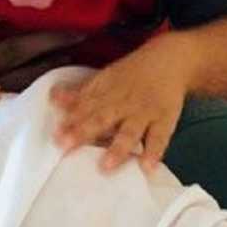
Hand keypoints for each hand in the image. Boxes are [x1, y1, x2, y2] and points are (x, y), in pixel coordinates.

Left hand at [50, 46, 187, 173]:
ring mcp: (145, 112)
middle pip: (102, 118)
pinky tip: (147, 167)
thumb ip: (82, 93)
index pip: (86, 105)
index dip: (71, 120)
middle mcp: (123, 101)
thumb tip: (53, 99)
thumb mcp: (106, 78)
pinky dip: (155, 152)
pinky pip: (160, 137)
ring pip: (130, 131)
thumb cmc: (133, 74)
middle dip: (84, 132)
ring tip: (106, 166)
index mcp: (107, 89)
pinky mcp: (165, 120)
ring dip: (118, 148)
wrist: (172, 60)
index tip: (56, 135)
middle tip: (66, 147)